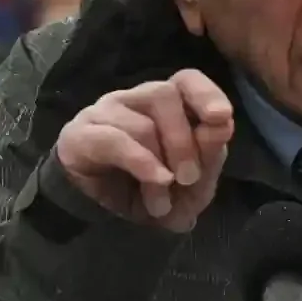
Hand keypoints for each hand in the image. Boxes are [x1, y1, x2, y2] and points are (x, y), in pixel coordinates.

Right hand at [55, 70, 234, 232]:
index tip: (221, 117)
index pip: (187, 79)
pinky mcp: (79, 135)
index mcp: (167, 104)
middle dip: (183, 141)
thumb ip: (210, 154)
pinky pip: (113, 139)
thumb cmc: (154, 190)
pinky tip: (155, 184)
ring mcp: (104, 112)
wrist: (105, 221)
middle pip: (164, 95)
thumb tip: (222, 124)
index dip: (206, 93)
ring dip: (159, 164)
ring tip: (162, 202)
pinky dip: (140, 163)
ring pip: (141, 122)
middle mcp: (136, 99)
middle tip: (190, 179)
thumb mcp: (193, 184)